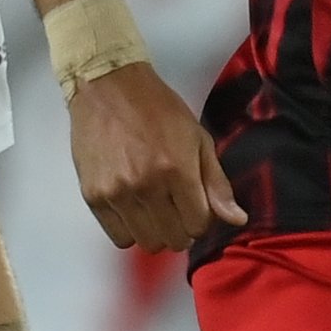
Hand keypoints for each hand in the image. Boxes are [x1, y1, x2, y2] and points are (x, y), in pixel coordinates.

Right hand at [66, 65, 243, 252]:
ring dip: (156, 232)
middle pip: (173, 239)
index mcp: (177, 170)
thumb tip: (236, 219)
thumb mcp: (197, 138)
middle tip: (176, 208)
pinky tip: (133, 208)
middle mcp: (146, 186)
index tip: (196, 206)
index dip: (202, 219)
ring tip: (153, 208)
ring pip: (146, 243)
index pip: (199, 224)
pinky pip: (118, 236)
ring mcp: (117, 193)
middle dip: (181, 228)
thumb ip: (216, 183)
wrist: (107, 87)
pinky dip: (129, 229)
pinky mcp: (93, 196)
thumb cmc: (155, 108)